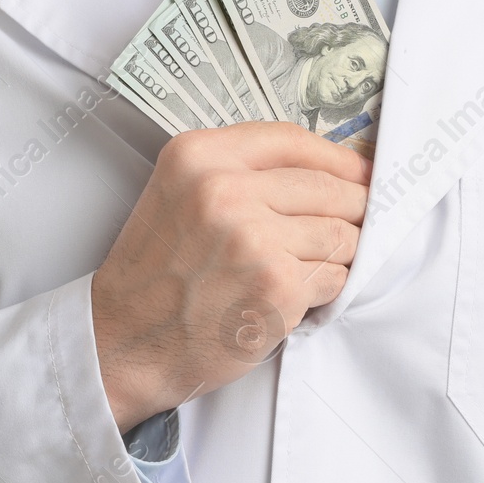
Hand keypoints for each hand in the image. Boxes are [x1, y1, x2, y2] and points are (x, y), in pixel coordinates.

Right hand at [91, 121, 370, 433]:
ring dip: (337, 255)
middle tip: (352, 226)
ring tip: (304, 268)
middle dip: (351, 209)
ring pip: (342, 234)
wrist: (124, 342)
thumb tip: (326, 170)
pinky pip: (336, 277)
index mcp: (198, 156)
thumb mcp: (178, 196)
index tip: (359, 172)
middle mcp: (224, 189)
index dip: (337, 158)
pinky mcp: (278, 285)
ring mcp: (254, 237)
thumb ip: (240, 173)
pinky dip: (326, 290)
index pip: (294, 139)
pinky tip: (291, 296)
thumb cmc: (154, 277)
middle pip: (329, 186)